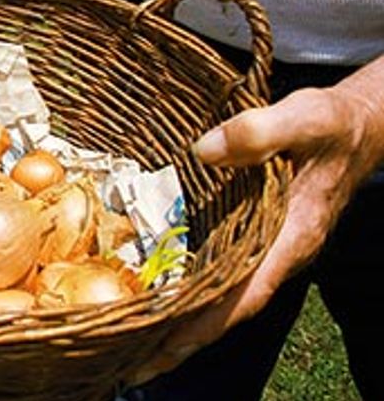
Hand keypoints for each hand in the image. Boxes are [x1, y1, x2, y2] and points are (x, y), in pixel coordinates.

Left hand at [128, 85, 378, 384]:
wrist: (356, 125)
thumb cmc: (331, 124)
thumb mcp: (303, 117)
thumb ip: (259, 132)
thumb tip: (204, 151)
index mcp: (291, 239)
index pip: (244, 296)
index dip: (204, 325)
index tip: (163, 351)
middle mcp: (278, 255)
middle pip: (225, 312)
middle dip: (180, 341)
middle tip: (129, 367)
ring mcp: (267, 250)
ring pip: (221, 299)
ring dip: (180, 325)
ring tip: (129, 348)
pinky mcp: (254, 238)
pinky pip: (220, 277)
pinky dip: (189, 295)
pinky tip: (155, 302)